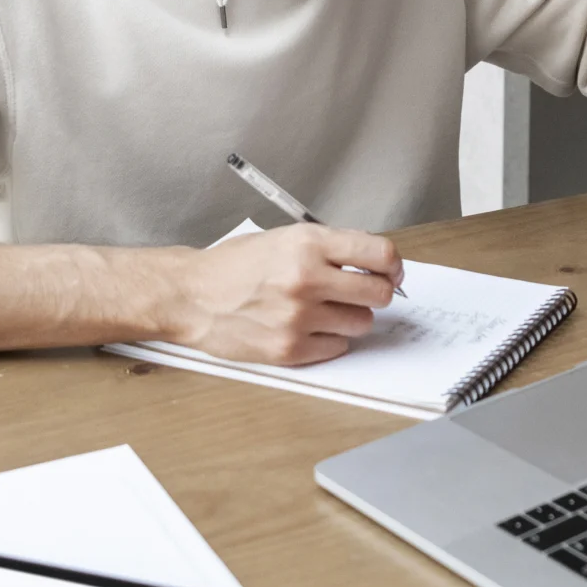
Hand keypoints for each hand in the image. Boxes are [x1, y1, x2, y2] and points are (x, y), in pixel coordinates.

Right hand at [171, 224, 399, 365]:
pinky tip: (308, 327)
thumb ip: (329, 248)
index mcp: (307, 244)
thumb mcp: (284, 238)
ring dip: (351, 317)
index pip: (379, 253)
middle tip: (360, 292)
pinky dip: (329, 339)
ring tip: (325, 310)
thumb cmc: (234, 266)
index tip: (392, 272)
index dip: (393, 265)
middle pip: (378, 292)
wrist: (192, 296)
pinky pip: (337, 347)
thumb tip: (376, 262)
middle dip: (375, 292)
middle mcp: (306, 279)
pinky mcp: (290, 348)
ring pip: (362, 323)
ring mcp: (298, 317)